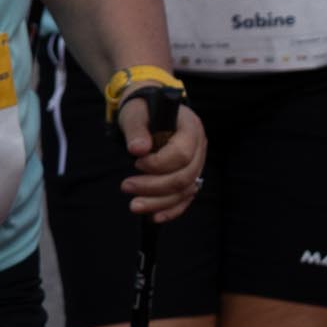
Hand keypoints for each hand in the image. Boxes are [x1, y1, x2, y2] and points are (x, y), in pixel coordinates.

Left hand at [114, 100, 205, 221]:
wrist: (148, 111)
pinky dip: (171, 210)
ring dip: (159, 202)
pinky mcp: (190, 176)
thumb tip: (138, 149)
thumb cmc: (142, 110)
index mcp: (190, 126)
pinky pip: (185, 198)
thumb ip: (136, 130)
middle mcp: (199, 146)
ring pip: (185, 191)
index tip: (136, 163)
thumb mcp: (135, 114)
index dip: (158, 164)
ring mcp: (197, 163)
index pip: (182, 154)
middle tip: (127, 187)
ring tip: (134, 205)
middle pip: (185, 176)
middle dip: (155, 187)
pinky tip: (154, 216)